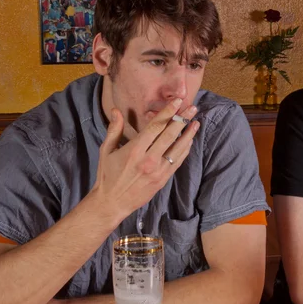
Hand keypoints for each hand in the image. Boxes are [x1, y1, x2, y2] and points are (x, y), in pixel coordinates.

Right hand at [91, 98, 198, 218]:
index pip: (155, 126)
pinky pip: (177, 162)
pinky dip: (184, 150)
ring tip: (196, 123)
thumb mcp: (106, 150)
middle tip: (193, 107)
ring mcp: (158, 170)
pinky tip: (189, 141)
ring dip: (188, 135)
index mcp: (134, 150)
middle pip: (170, 135)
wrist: (111, 202)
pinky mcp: (163, 179)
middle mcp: (148, 159)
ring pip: (177, 148)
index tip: (177, 101)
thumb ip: (114, 129)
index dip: (168, 112)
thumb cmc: (107, 175)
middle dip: (182, 119)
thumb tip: (115, 110)